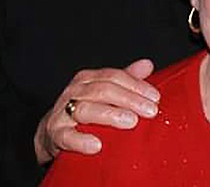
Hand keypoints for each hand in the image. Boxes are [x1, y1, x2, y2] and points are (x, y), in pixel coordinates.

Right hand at [34, 59, 159, 163]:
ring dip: (110, 115)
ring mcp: (62, 113)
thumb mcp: (105, 93)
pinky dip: (81, 140)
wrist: (53, 133)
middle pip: (102, 90)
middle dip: (129, 100)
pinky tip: (97, 145)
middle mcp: (74, 92)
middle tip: (150, 111)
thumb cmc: (85, 111)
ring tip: (131, 122)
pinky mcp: (55, 135)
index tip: (155, 97)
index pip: (113, 77)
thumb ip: (126, 80)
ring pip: (85, 110)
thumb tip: (147, 65)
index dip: (136, 86)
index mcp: (87, 80)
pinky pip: (66, 137)